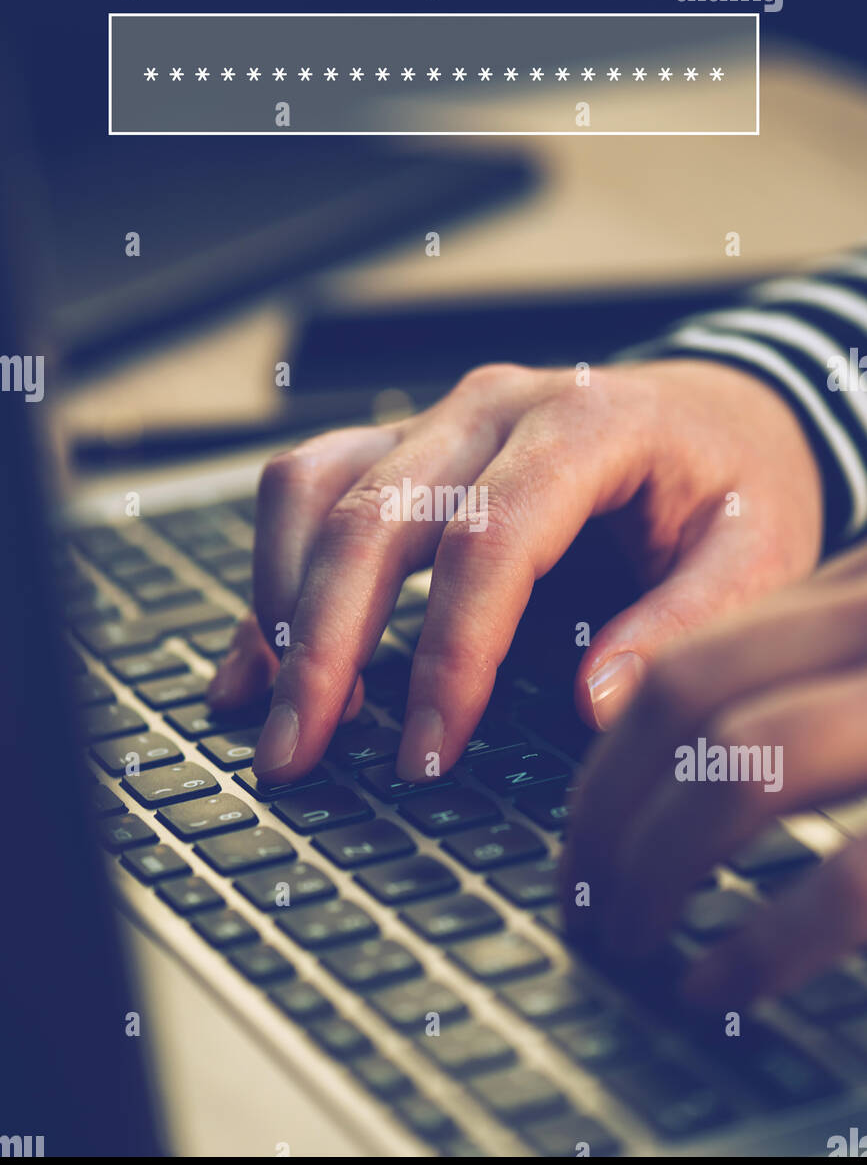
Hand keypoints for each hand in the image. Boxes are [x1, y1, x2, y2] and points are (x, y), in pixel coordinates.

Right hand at [207, 358, 822, 784]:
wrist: (718, 415)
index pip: (489, 541)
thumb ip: (685, 622)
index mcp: (587, 425)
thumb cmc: (735, 486)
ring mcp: (439, 423)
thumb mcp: (756, 552)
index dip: (448, 655)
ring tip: (279, 714)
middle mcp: (494, 410)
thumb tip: (594, 705)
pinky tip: (255, 662)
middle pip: (374, 518)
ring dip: (282, 605)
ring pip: (314, 490)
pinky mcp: (407, 449)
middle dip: (323, 647)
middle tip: (297, 754)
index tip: (425, 754)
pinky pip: (307, 493)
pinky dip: (271, 575)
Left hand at [560, 541, 866, 1006]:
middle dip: (602, 813)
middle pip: (686, 702)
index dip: (606, 764)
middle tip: (576, 897)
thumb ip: (800, 668)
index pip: (687, 666)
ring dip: (651, 865)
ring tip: (620, 935)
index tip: (578, 837)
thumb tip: (649, 730)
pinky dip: (763, 945)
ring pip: (741, 767)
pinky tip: (713, 985)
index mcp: (853, 594)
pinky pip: (849, 879)